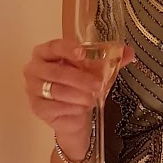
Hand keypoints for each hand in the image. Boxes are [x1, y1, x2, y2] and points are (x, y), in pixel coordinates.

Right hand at [22, 38, 134, 154]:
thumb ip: (110, 61)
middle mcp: (34, 69)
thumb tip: (129, 52)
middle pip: (56, 72)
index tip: (83, 53)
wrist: (74, 115)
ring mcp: (33, 89)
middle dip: (80, 79)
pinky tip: (82, 108)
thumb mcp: (95, 71)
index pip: (53, 47)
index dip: (68, 49)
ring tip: (93, 99)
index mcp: (45, 53)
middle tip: (98, 84)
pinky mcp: (37, 108)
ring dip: (79, 95)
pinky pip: (56, 106)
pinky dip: (73, 107)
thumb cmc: (79, 87)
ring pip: (57, 90)